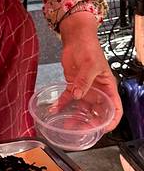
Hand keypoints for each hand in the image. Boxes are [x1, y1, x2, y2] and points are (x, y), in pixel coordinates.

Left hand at [59, 12, 121, 129]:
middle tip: (82, 131)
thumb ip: (84, 81)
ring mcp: (86, 89)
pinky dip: (62, 104)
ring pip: (82, 109)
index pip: (116, 108)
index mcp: (108, 87)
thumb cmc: (89, 48)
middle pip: (98, 112)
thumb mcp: (90, 65)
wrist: (76, 39)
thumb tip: (78, 95)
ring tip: (67, 126)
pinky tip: (55, 109)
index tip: (105, 129)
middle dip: (91, 123)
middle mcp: (98, 91)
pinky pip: (68, 99)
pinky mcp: (73, 86)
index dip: (112, 120)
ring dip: (76, 118)